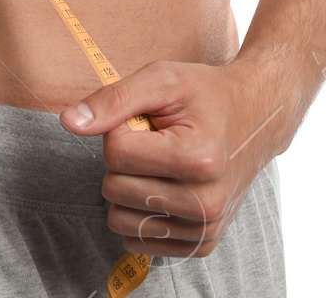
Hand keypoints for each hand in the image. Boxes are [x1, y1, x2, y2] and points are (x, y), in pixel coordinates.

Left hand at [59, 58, 284, 259]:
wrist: (255, 117)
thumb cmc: (204, 94)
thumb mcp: (161, 79)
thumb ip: (113, 99)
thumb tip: (69, 122)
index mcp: (199, 159)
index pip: (116, 155)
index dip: (120, 128)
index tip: (146, 119)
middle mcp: (206, 203)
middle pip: (114, 189)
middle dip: (123, 160)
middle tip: (155, 140)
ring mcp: (206, 229)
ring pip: (119, 220)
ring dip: (129, 188)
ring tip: (160, 163)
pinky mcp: (201, 245)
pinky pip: (137, 240)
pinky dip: (140, 212)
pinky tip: (164, 186)